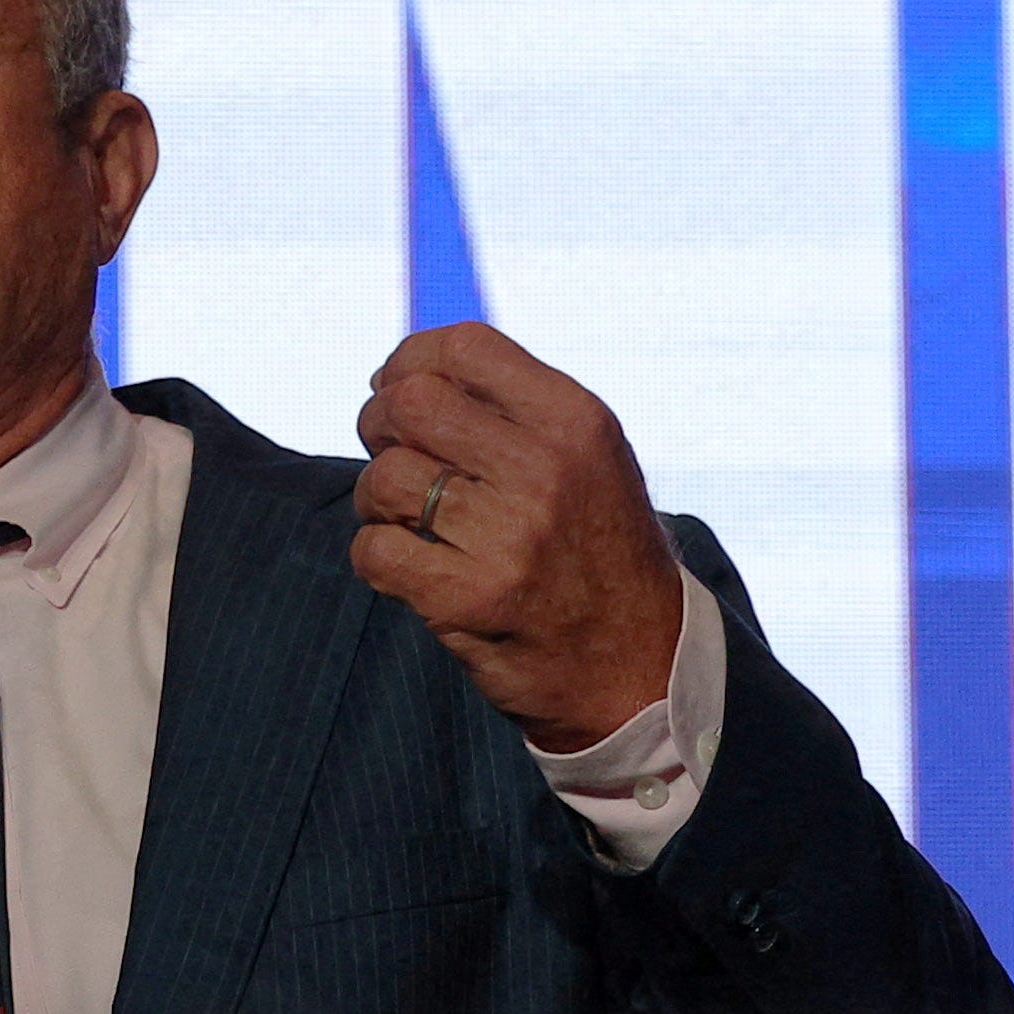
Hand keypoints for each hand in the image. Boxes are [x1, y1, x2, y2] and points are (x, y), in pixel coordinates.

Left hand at [352, 322, 685, 752]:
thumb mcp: (588, 460)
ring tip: (408, 517)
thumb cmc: (600, 551)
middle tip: (391, 452)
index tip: (396, 384)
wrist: (640, 666)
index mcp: (576, 421)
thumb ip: (514, 409)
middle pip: (410, 403)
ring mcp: (505, 535)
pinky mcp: (466, 597)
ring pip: (384, 477)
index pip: (465, 347)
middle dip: (380, 423)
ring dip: (377, 497)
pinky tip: (407, 563)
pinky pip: (374, 549)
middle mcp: (544, 468)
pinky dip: (376, 554)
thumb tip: (408, 370)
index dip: (411, 358)